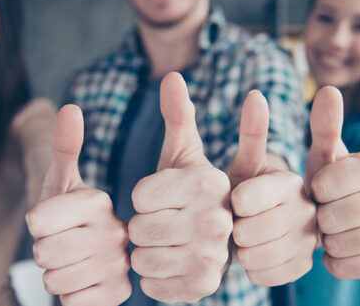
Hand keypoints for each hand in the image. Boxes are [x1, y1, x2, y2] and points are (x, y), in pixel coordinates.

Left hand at [26, 105, 130, 304]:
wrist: (90, 257)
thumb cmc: (68, 215)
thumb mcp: (61, 181)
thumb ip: (64, 146)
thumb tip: (71, 108)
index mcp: (99, 201)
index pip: (38, 220)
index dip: (36, 225)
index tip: (52, 221)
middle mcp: (116, 230)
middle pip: (43, 253)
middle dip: (43, 253)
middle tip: (62, 245)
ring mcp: (121, 263)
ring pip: (54, 280)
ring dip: (55, 276)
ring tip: (73, 263)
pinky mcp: (120, 293)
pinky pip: (71, 302)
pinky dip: (70, 297)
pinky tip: (85, 284)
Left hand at [128, 72, 231, 302]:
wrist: (220, 240)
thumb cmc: (193, 191)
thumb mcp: (186, 153)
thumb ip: (179, 115)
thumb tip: (172, 75)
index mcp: (211, 183)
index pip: (140, 195)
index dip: (143, 195)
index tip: (163, 195)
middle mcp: (218, 220)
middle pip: (138, 227)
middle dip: (142, 225)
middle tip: (164, 221)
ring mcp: (213, 257)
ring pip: (141, 259)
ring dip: (145, 252)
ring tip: (167, 242)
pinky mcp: (204, 287)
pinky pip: (150, 285)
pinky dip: (152, 277)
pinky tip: (170, 264)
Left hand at [228, 90, 316, 285]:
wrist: (259, 228)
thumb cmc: (247, 187)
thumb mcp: (247, 159)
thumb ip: (250, 128)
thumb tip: (247, 92)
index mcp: (292, 180)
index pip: (247, 198)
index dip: (236, 204)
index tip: (238, 201)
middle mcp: (308, 208)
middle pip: (248, 231)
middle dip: (234, 228)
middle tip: (239, 221)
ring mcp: (309, 241)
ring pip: (254, 257)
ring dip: (242, 250)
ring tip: (247, 237)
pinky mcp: (303, 268)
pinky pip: (262, 276)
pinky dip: (252, 269)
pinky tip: (257, 255)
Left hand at [306, 86, 359, 278]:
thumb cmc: (335, 184)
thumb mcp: (327, 155)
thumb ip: (324, 125)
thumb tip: (328, 89)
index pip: (324, 184)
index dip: (314, 191)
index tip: (320, 190)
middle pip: (332, 216)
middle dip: (320, 218)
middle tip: (325, 214)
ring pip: (340, 243)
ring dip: (326, 240)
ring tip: (331, 230)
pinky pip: (347, 266)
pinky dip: (335, 261)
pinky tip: (338, 249)